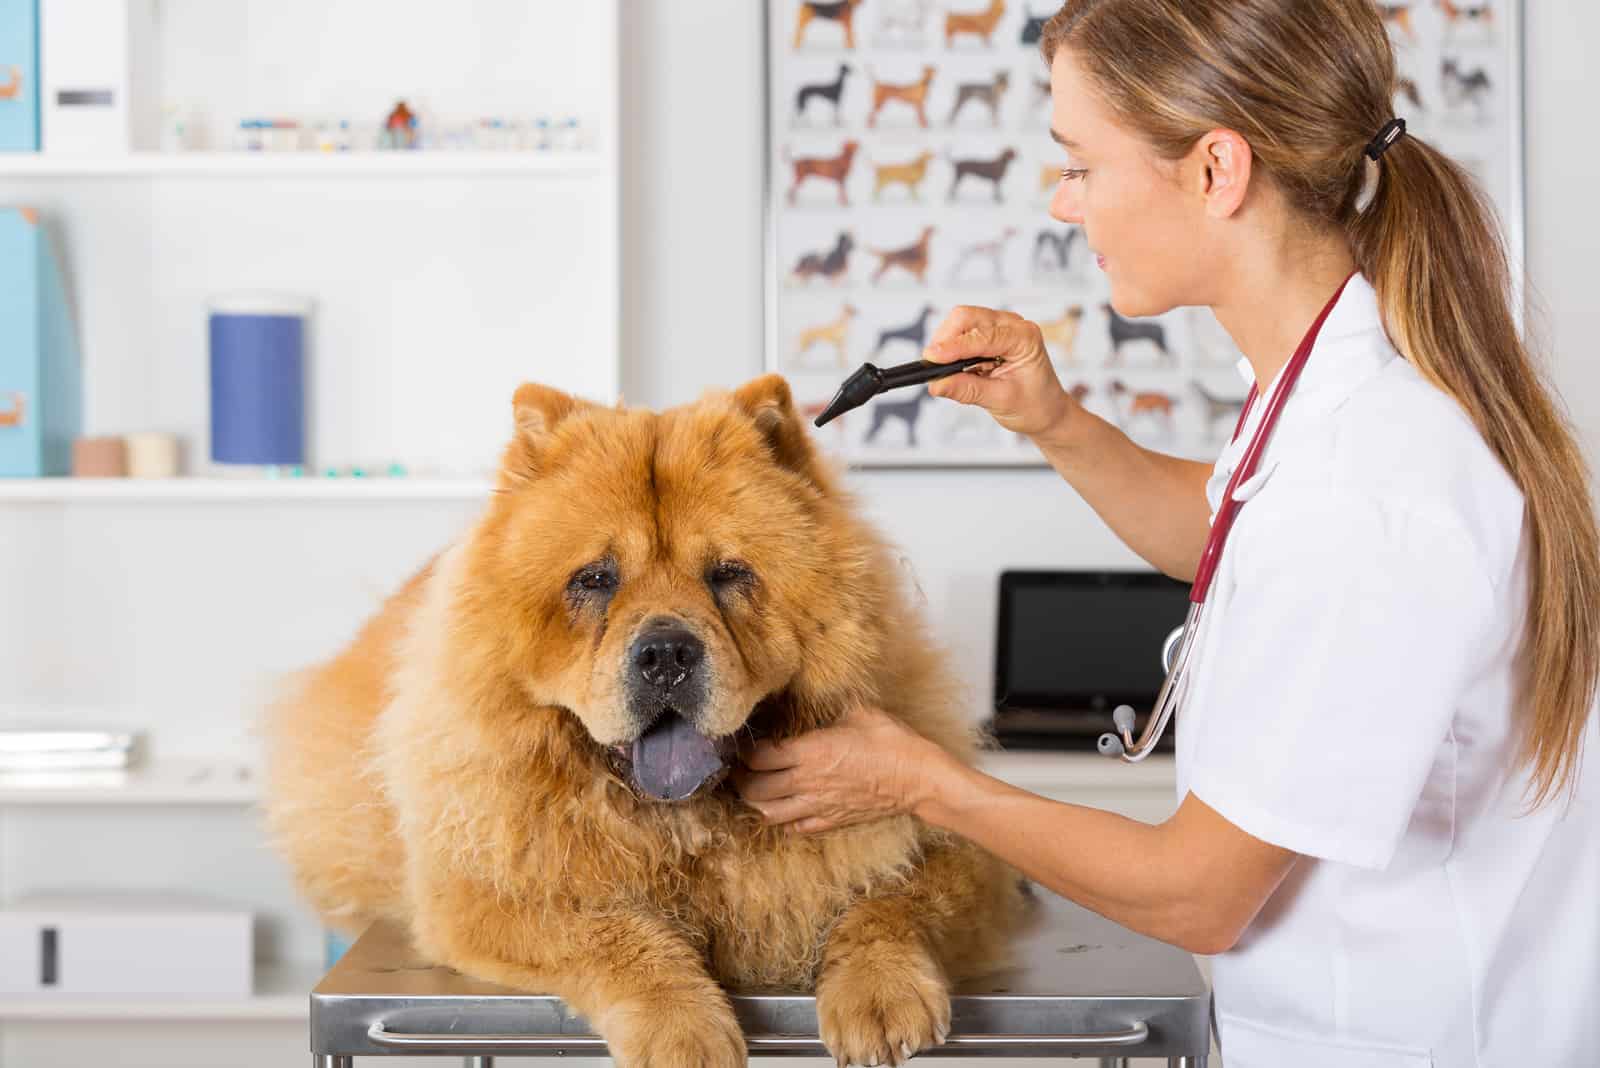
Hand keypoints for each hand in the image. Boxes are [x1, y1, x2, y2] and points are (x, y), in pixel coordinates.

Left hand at [732, 704, 951, 833]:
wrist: (918, 779)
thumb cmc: (891, 742)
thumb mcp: (859, 712)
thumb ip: (831, 706)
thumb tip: (816, 691)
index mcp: (808, 752)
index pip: (758, 757)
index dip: (745, 752)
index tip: (744, 745)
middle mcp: (806, 782)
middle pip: (754, 789)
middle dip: (740, 780)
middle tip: (738, 770)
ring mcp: (817, 806)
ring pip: (768, 814)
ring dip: (756, 803)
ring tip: (755, 791)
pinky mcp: (831, 821)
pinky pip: (796, 827)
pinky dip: (784, 820)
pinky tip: (785, 809)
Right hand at [922, 305, 1077, 438]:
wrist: (1047, 411)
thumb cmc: (1035, 405)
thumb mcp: (1001, 401)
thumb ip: (968, 390)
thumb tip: (937, 383)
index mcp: (1024, 338)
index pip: (981, 335)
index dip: (953, 347)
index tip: (931, 358)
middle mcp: (1013, 325)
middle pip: (966, 317)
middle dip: (946, 339)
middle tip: (934, 365)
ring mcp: (1001, 326)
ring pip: (961, 322)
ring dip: (949, 343)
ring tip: (951, 371)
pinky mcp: (990, 334)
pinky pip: (963, 332)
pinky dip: (954, 348)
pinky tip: (959, 367)